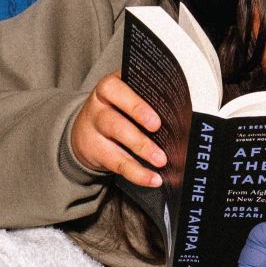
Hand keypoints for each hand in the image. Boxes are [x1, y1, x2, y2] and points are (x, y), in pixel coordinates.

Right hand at [69, 72, 164, 186]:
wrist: (85, 131)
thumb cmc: (118, 110)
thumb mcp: (126, 99)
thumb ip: (147, 101)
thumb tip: (180, 117)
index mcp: (110, 87)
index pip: (116, 88)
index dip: (135, 103)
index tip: (156, 118)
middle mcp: (98, 106)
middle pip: (115, 117)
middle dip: (139, 124)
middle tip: (159, 130)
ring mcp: (94, 128)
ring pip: (116, 137)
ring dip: (141, 148)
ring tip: (161, 161)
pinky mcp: (96, 151)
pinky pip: (117, 163)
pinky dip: (137, 173)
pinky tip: (153, 179)